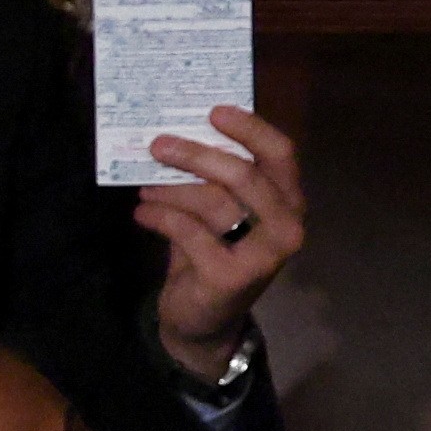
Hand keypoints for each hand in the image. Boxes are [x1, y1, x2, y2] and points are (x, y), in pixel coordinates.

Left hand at [139, 106, 304, 377]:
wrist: (202, 319)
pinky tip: (142, 213)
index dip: (250, 129)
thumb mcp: (217, 213)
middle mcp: (287, 225)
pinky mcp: (231, 276)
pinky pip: (188, 232)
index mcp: (288, 200)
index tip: (212, 111)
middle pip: (242, 174)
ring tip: (144, 187)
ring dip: (169, 188)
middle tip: (157, 143)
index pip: (280, 154)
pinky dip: (159, 217)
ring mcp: (264, 254)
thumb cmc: (210, 254)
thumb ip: (212, 180)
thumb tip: (177, 133)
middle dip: (195, 154)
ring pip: (211, 202)